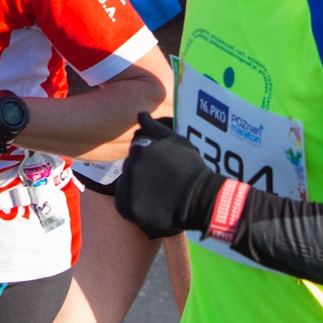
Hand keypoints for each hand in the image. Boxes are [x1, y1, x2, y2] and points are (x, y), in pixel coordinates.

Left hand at [115, 113, 220, 237]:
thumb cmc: (190, 168)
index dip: (149, 158)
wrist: (199, 199)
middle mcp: (131, 166)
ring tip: (156, 193)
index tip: (162, 167)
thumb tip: (141, 114)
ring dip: (135, 187)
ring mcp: (128, 187)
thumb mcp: (176, 141)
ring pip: (125, 185)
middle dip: (141, 171)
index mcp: (140, 148)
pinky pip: (123, 205)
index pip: (136, 150)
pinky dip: (132, 205)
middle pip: (129, 167)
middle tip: (161, 180)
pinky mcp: (127, 207)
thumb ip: (155, 128)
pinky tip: (149, 205)